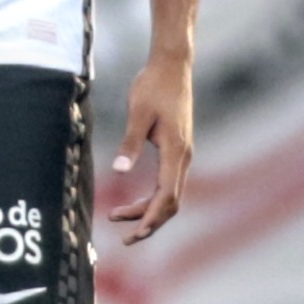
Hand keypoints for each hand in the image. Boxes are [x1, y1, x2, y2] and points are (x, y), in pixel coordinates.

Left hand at [110, 50, 194, 244]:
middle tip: (124, 238)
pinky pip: (169, 182)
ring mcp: (183, 154)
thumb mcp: (138, 113)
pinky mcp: (178, 149)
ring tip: (118, 216)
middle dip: (149, 222)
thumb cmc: (153, 86)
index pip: (167, 196)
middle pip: (171, 202)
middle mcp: (184, 157)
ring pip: (170, 194)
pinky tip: (134, 200)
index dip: (151, 219)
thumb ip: (130, 143)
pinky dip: (153, 197)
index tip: (134, 234)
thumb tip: (119, 171)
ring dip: (148, 210)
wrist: (172, 66)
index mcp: (176, 151)